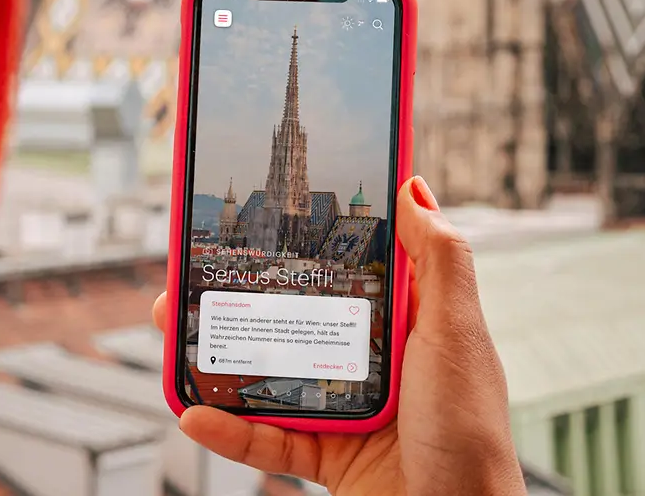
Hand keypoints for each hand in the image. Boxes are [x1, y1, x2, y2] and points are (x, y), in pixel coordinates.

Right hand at [151, 175, 525, 495]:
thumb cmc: (472, 433)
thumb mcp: (457, 333)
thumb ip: (439, 261)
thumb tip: (415, 187)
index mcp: (408, 322)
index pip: (352, 264)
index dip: (310, 237)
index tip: (263, 209)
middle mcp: (374, 361)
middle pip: (295, 315)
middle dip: (241, 292)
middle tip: (194, 267)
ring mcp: (345, 409)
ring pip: (268, 371)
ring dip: (217, 353)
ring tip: (172, 326)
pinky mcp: (326, 458)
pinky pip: (265, 440)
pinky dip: (229, 431)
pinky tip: (195, 413)